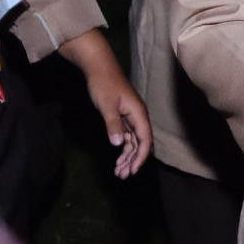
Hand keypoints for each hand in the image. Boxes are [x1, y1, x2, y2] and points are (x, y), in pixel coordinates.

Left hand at [61, 30, 151, 177]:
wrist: (98, 67)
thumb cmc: (103, 84)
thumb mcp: (107, 105)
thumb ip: (114, 125)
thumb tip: (119, 145)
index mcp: (138, 113)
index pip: (145, 140)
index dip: (140, 157)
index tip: (133, 170)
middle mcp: (138, 116)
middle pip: (140, 143)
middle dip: (133, 161)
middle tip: (122, 176)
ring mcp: (131, 117)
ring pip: (133, 141)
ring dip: (127, 157)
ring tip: (119, 172)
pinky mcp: (123, 116)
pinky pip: (127, 136)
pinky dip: (123, 148)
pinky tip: (117, 158)